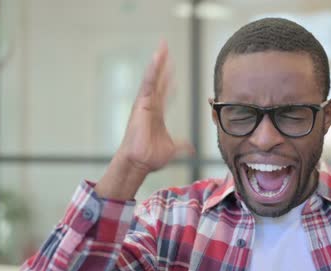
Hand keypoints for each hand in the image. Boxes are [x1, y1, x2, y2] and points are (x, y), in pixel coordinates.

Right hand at [96, 42, 193, 198]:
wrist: (140, 162)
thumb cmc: (150, 157)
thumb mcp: (172, 149)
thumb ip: (182, 145)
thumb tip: (191, 148)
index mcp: (157, 113)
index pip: (165, 92)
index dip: (169, 79)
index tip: (172, 69)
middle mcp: (151, 105)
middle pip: (158, 80)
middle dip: (163, 64)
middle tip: (166, 48)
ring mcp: (145, 103)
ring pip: (153, 78)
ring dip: (158, 62)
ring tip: (162, 47)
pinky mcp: (141, 104)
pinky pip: (148, 84)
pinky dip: (152, 71)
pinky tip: (156, 59)